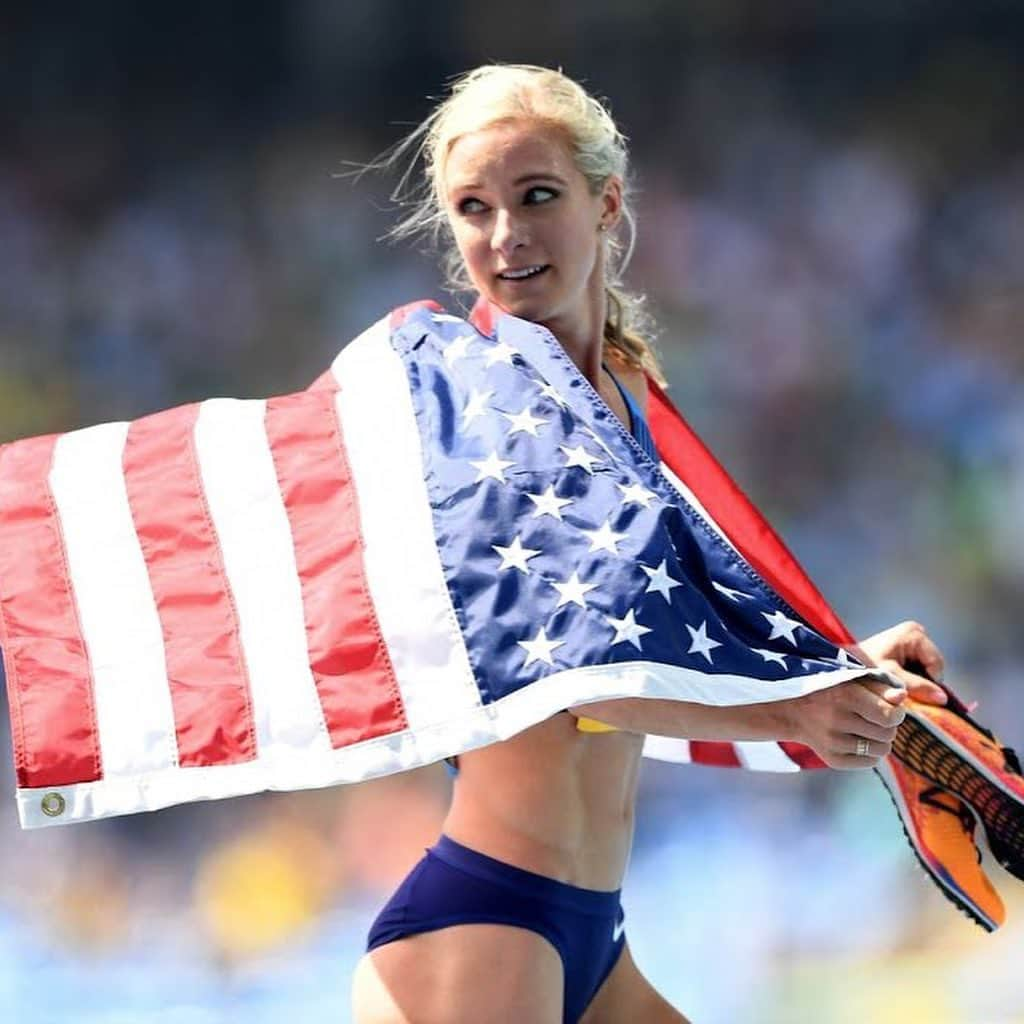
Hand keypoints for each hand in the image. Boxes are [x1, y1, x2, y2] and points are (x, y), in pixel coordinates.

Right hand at [786, 677, 906, 769]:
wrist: (794, 711)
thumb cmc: (830, 691)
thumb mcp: (853, 681)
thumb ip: (880, 687)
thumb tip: (902, 696)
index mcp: (846, 696)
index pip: (890, 716)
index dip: (897, 714)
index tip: (891, 709)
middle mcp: (838, 720)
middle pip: (888, 734)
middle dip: (888, 726)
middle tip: (875, 717)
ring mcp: (834, 742)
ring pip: (882, 750)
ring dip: (881, 740)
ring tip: (868, 729)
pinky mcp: (833, 759)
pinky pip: (870, 762)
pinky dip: (870, 753)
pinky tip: (858, 740)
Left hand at [851, 620, 947, 705]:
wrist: (842, 663)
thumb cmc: (864, 667)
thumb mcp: (892, 678)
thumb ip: (918, 687)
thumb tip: (943, 698)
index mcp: (914, 633)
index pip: (936, 665)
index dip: (928, 683)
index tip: (910, 693)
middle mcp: (916, 632)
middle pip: (932, 667)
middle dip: (921, 682)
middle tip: (900, 689)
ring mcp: (912, 639)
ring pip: (925, 670)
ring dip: (914, 682)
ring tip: (895, 685)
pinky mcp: (906, 647)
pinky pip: (917, 668)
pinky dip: (909, 678)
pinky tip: (894, 682)